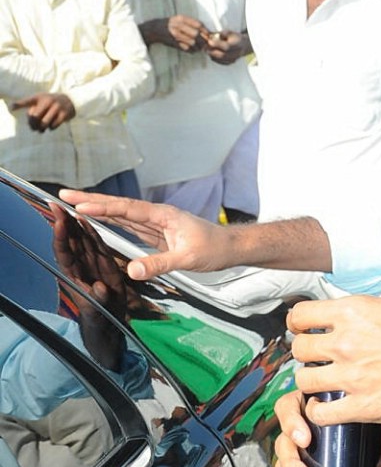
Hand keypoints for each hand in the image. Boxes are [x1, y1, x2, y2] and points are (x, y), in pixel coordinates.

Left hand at [12, 92, 74, 129]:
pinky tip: (51, 126)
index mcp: (40, 97)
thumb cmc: (50, 102)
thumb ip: (28, 106)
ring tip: (41, 130)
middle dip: (33, 125)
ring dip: (41, 129)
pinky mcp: (64, 114)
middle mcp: (48, 101)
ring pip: (44, 123)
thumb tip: (16, 112)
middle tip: (34, 128)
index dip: (19, 104)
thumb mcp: (39, 100)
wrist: (70, 100)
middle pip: (35, 117)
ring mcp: (57, 107)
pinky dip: (51, 128)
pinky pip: (53, 125)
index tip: (12, 108)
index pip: (28, 101)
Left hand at [51, 207, 128, 368]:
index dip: (60, 236)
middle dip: (63, 224)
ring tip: (70, 207)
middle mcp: (80, 270)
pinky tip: (88, 222)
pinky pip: (95, 247)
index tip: (58, 220)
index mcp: (74, 279)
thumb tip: (99, 288)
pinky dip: (91, 233)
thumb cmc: (100, 324)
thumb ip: (97, 301)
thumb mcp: (98, 314)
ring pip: (81, 242)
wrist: (109, 329)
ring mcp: (91, 267)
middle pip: (69, 242)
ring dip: (74, 225)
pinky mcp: (102, 267)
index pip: (64, 253)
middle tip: (57, 203)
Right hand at [57, 191, 233, 279]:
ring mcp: (155, 224)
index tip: (80, 205)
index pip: (127, 209)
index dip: (103, 207)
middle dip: (92, 201)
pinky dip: (110, 222)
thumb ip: (160, 264)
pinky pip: (128, 225)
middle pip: (119, 207)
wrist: (230, 248)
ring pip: (121, 215)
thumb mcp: (188, 259)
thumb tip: (132, 270)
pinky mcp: (156, 234)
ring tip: (73, 205)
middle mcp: (156, 216)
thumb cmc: (213, 250)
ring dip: (98, 209)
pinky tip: (97, 221)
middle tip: (64, 195)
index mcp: (163, 215)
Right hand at [140, 15, 209, 51]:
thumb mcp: (179, 19)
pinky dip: (191, 50)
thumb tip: (205, 30)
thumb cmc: (169, 24)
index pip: (198, 24)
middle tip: (205, 44)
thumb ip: (190, 23)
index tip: (209, 35)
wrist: (154, 29)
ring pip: (192, 42)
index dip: (205, 31)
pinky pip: (185, 48)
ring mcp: (175, 34)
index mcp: (181, 18)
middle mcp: (178, 25)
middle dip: (203, 40)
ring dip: (198, 47)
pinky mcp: (172, 42)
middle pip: (196, 34)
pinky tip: (192, 50)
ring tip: (199, 48)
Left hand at [205, 29, 250, 64]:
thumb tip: (214, 35)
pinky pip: (218, 61)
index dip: (217, 44)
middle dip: (212, 50)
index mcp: (238, 45)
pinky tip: (211, 51)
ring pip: (219, 59)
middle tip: (205, 46)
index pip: (227, 47)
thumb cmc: (235, 37)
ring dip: (211, 54)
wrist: (243, 46)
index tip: (209, 41)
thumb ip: (223, 33)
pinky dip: (213, 57)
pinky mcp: (228, 63)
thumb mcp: (230, 32)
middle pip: (222, 55)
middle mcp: (236, 54)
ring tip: (206, 48)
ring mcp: (232, 60)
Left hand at [285, 294, 380, 436]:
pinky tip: (328, 408)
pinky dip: (319, 412)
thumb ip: (368, 309)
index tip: (305, 331)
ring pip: (304, 381)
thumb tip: (354, 311)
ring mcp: (353, 375)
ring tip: (323, 385)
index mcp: (354, 311)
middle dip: (305, 354)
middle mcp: (347, 341)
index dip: (299, 324)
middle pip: (299, 349)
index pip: (300, 315)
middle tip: (317, 360)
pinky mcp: (364, 406)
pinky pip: (322, 413)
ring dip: (311, 383)